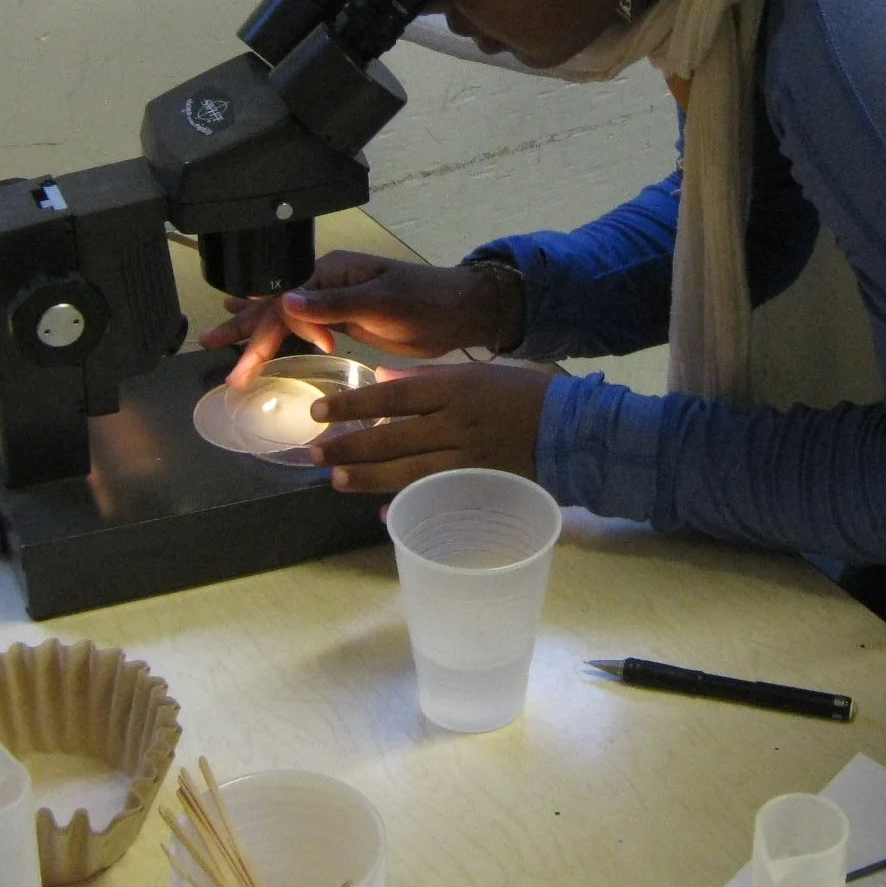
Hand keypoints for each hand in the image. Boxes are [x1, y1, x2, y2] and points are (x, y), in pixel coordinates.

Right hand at [198, 252, 518, 386]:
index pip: (284, 307)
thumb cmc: (428, 303)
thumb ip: (335, 305)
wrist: (462, 312)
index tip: (249, 369)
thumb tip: (287, 302)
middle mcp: (327, 284)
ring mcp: (335, 302)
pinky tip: (264, 332)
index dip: (264, 336)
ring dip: (252, 326)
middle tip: (209, 345)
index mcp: (332, 274)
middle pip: (275, 307)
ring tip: (217, 334)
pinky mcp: (345, 320)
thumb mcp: (383, 303)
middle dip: (243, 328)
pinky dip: (279, 329)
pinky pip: (302, 325)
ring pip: (284, 315)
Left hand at [305, 363, 552, 492]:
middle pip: (391, 437)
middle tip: (314, 453)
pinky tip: (385, 514)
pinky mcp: (478, 485)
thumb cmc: (522, 392)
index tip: (319, 412)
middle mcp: (456, 422)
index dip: (352, 405)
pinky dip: (409, 507)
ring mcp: (467, 458)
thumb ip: (426, 378)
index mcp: (454, 388)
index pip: (391, 396)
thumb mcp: (475, 372)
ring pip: (407, 471)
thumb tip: (381, 380)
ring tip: (335, 480)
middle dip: (349, 447)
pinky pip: (435, 498)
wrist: (571, 429)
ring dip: (368, 478)